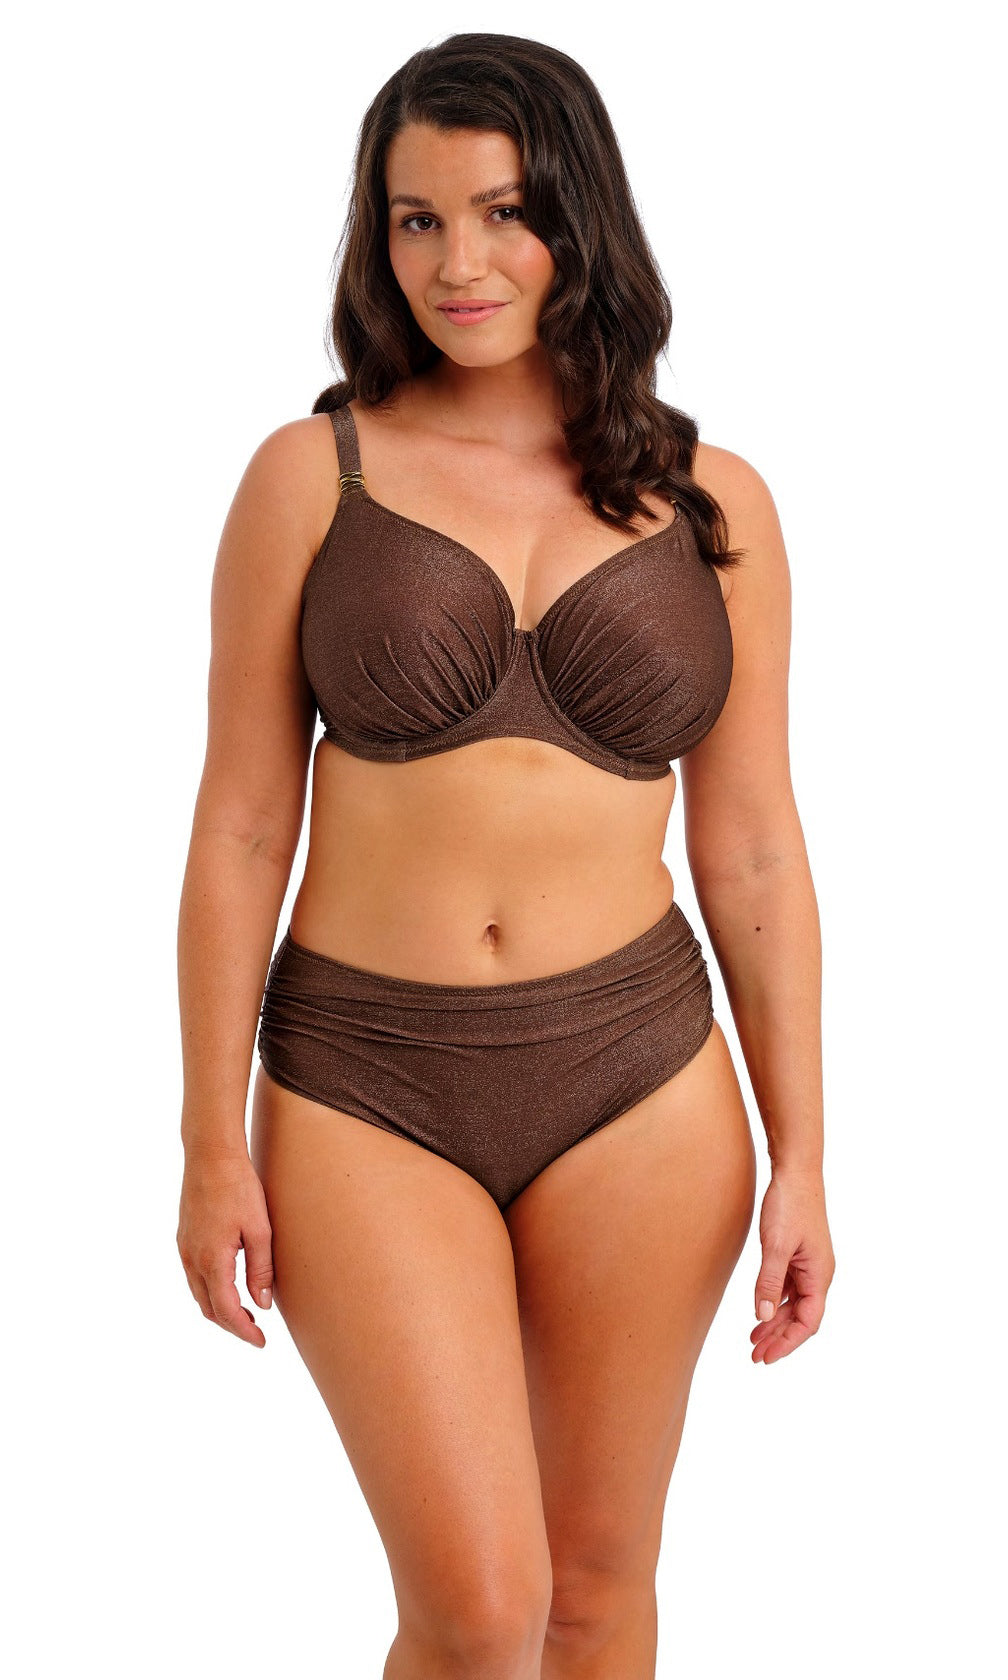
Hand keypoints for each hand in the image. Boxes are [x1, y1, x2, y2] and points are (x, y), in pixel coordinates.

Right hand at [177, 1147, 274, 1347]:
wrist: (210, 1155)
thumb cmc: (239, 1188)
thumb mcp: (259, 1230)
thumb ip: (261, 1270)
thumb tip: (264, 1304)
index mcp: (212, 1260)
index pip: (226, 1310)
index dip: (244, 1331)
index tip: (261, 1342)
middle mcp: (191, 1259)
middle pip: (209, 1308)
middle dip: (231, 1325)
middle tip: (256, 1332)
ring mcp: (184, 1249)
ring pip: (199, 1294)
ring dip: (220, 1309)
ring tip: (246, 1312)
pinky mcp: (184, 1239)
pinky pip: (194, 1277)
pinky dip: (211, 1291)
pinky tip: (229, 1285)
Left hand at [751, 1164, 834, 1363]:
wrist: (796, 1171)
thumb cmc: (790, 1204)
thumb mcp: (775, 1245)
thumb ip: (768, 1282)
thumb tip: (761, 1316)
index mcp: (819, 1275)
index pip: (808, 1322)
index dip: (788, 1342)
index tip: (767, 1358)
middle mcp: (818, 1273)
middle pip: (801, 1317)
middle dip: (779, 1338)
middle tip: (755, 1356)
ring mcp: (808, 1264)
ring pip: (793, 1304)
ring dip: (775, 1322)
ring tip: (754, 1340)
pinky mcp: (798, 1254)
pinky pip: (788, 1288)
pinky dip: (774, 1302)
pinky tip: (759, 1311)